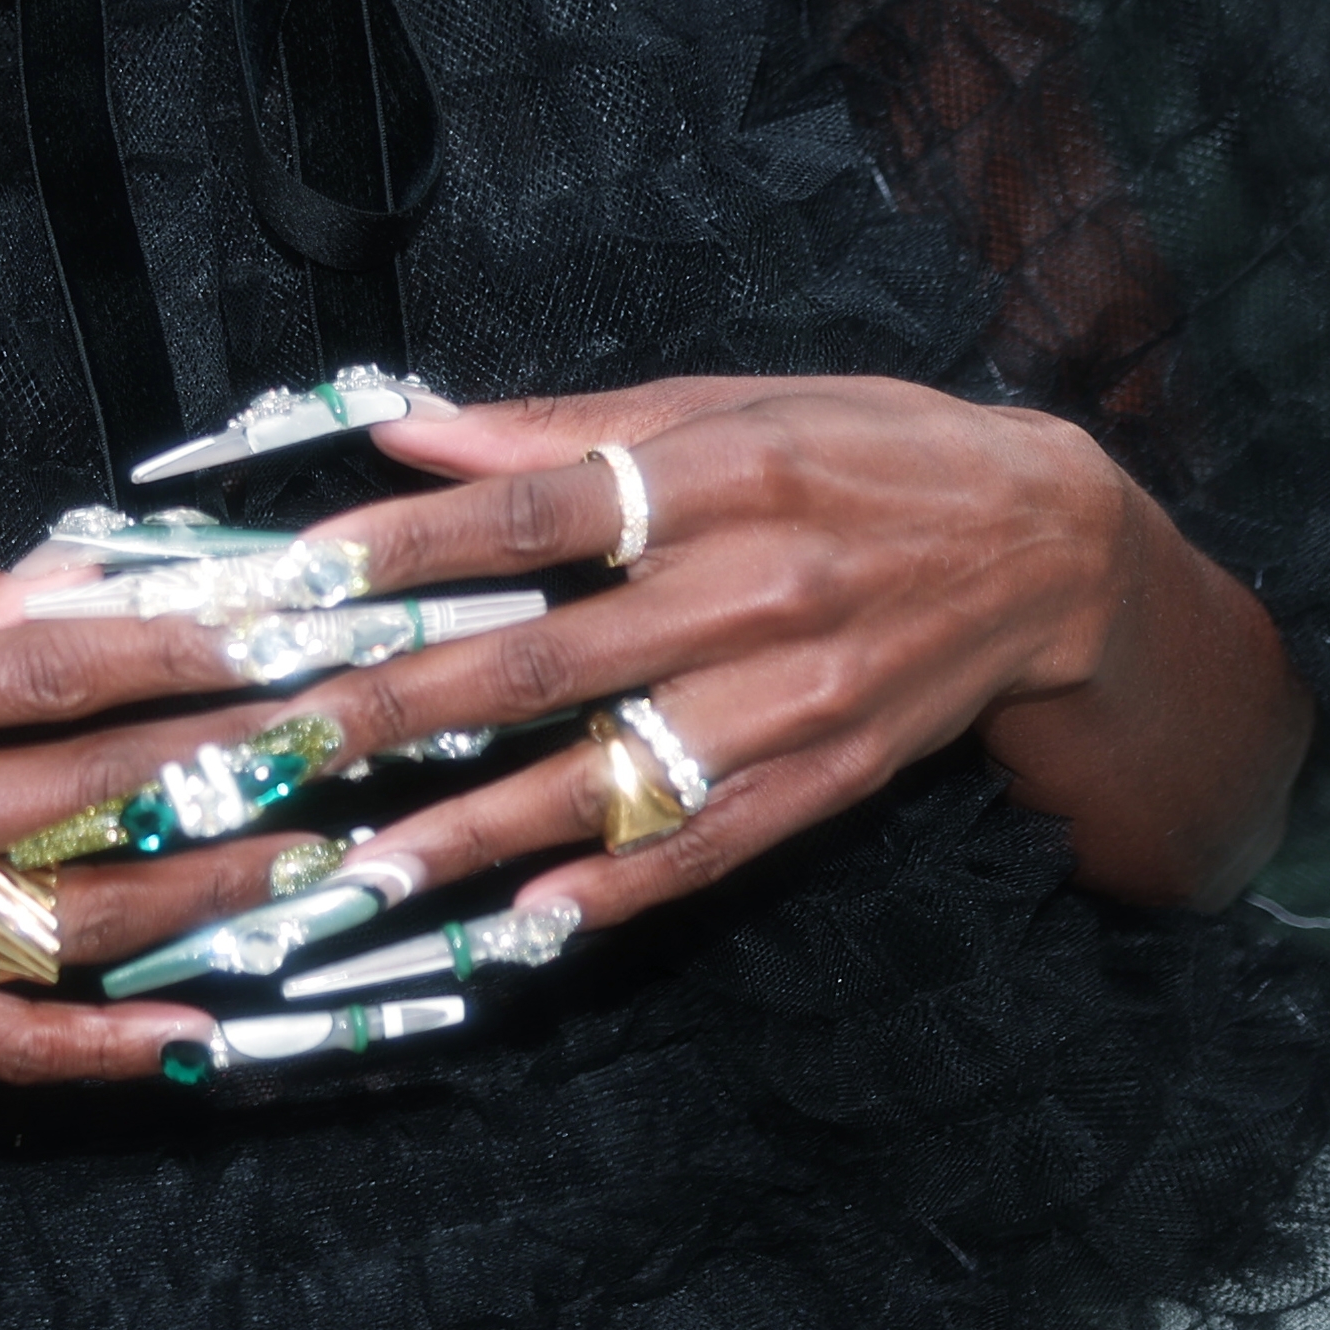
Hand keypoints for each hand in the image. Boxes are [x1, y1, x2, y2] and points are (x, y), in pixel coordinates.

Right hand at [0, 568, 424, 1083]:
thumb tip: (83, 577)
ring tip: (321, 854)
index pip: (49, 664)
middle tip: (352, 727)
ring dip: (211, 890)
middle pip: (85, 788)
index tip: (290, 624)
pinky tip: (204, 1032)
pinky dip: (109, 1046)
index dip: (185, 646)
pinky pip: (2, 1043)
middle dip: (233, 754)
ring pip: (70, 917)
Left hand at [267, 378, 1308, 934]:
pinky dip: (607, 891)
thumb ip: (563, 429)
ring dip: (470, 832)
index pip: (531, 511)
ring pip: (603, 775)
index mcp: (720, 473)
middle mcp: (752, 589)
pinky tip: (517, 925)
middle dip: (394, 709)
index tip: (295, 582)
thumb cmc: (868, 453)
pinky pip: (698, 848)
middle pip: (541, 655)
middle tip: (276, 748)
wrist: (1053, 550)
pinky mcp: (823, 783)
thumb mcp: (729, 404)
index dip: (408, 547)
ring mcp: (791, 700)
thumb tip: (411, 430)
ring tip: (353, 873)